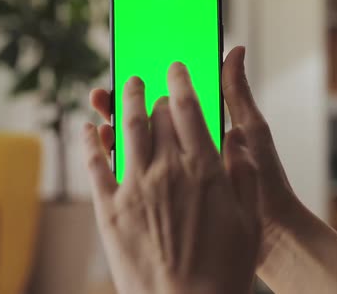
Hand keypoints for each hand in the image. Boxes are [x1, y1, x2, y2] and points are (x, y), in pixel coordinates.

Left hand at [90, 47, 299, 267]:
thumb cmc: (223, 269)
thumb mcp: (248, 222)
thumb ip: (243, 176)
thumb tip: (234, 139)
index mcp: (203, 170)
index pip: (188, 110)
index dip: (180, 82)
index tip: (175, 67)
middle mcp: (166, 170)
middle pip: (156, 115)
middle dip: (155, 94)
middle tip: (153, 84)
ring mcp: (134, 188)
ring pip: (125, 129)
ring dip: (123, 102)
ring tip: (123, 87)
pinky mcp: (109, 209)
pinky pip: (95, 164)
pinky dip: (89, 141)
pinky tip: (88, 126)